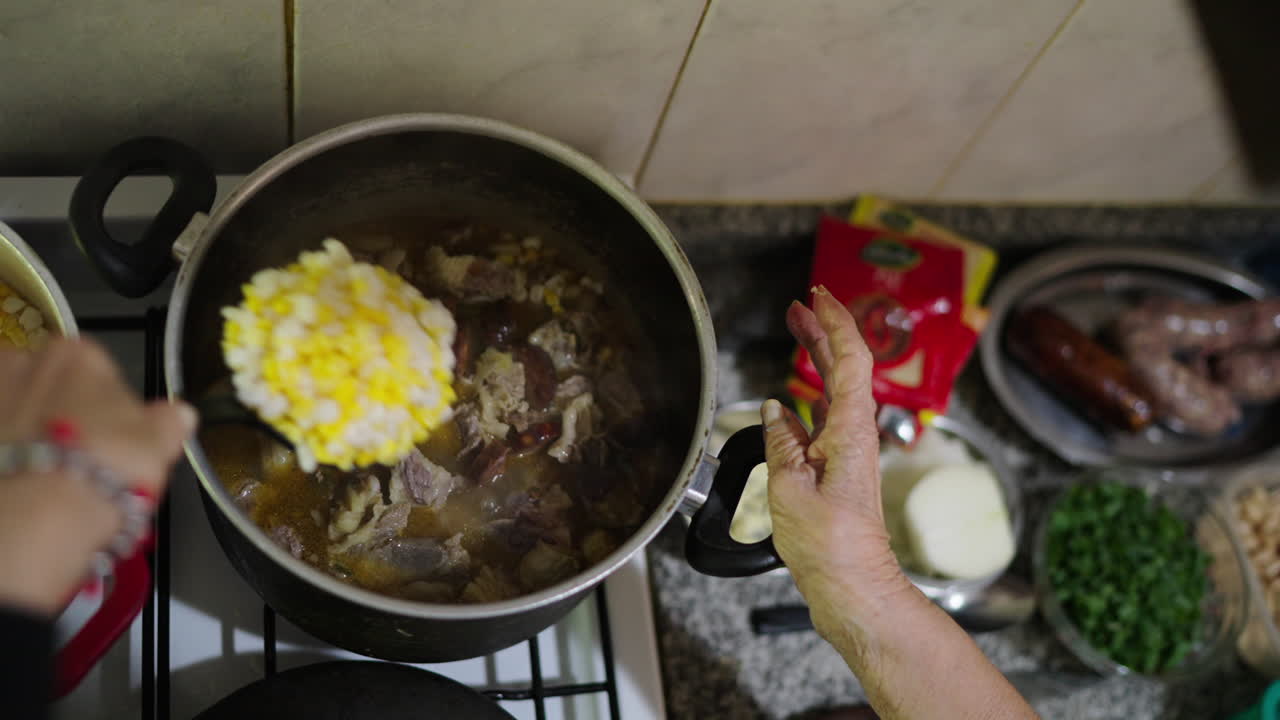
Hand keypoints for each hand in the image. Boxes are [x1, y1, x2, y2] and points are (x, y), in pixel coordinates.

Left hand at [0, 339, 196, 615]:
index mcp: (78, 354)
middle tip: (81, 456)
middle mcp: (24, 363)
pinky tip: (25, 483)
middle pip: (51, 385)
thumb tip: (179, 414)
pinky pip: (3, 443)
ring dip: (30, 433)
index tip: (115, 432)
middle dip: (62, 412)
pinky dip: (11, 457)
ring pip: (17, 412)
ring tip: (50, 475)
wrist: (39, 514)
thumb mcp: (158, 445)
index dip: (109, 404)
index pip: (98, 370)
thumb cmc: (103, 468)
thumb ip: (167, 422)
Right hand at [763, 289, 911, 640]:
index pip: (850, 358)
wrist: (853, 586)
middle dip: (824, 330)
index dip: (836, 320)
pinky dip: (807, 397)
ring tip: (797, 332)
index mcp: (850, 430)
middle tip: (801, 305)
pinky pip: (825, 418)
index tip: (819, 294)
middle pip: (845, 367)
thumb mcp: (791, 488)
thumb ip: (781, 443)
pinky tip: (788, 400)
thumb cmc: (832, 547)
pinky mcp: (839, 469)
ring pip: (836, 389)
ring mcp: (849, 451)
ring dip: (817, 358)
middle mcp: (855, 435)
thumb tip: (775, 411)